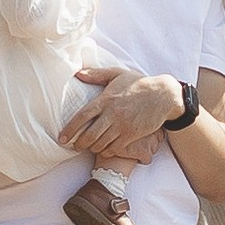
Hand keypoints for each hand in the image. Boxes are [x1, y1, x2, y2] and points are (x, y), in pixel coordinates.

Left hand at [60, 64, 178, 166]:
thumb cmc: (139, 84)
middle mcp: (113, 115)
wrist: (163, 95)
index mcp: (106, 99)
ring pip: (101, 144)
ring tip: (87, 147)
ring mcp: (123, 126)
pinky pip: (114, 148)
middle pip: (90, 135)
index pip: (83, 116)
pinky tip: (103, 149)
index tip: (61, 138)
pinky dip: (106, 151)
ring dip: (92, 148)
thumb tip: (78, 73)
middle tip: (73, 146)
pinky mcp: (132, 134)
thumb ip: (96, 75)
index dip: (70, 129)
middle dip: (79, 144)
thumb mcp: (117, 74)